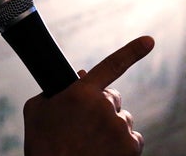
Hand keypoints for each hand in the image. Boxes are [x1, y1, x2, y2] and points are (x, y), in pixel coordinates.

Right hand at [23, 35, 154, 155]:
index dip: (132, 51)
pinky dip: (121, 144)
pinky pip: (132, 138)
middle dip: (101, 104)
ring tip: (91, 141)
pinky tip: (103, 150)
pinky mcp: (130, 147)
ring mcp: (120, 128)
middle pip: (112, 97)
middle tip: (84, 121)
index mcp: (80, 92)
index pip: (111, 65)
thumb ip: (53, 90)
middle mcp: (104, 107)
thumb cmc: (42, 142)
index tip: (149, 41)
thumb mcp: (36, 109)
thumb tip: (73, 83)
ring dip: (110, 125)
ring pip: (122, 119)